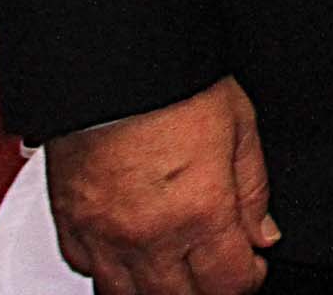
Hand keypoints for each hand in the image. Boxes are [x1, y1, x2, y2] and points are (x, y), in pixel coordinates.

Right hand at [47, 75, 279, 294]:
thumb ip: (253, 190)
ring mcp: (104, 235)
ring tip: (174, 267)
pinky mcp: (70, 224)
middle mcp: (150, 235)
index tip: (250, 265)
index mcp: (201, 212)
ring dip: (157, 289)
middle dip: (205, 288)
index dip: (248, 279)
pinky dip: (110, 270)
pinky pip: (87, 271)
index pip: (230, 284)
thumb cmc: (175, 82)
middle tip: (213, 265)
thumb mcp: (240, 126)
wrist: (111, 61)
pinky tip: (129, 252)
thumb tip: (262, 233)